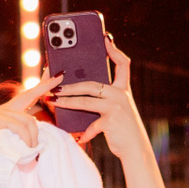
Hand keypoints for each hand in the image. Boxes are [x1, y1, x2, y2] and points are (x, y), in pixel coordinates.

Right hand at [0, 73, 59, 150]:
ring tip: (33, 150)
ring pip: (29, 120)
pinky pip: (21, 127)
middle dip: (46, 85)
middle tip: (60, 76)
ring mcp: (1, 112)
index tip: (58, 75)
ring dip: (34, 138)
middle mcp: (7, 108)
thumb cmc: (6, 154)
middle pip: (30, 94)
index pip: (31, 95)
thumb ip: (32, 132)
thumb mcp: (23, 140)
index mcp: (13, 111)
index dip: (44, 84)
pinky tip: (27, 148)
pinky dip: (27, 139)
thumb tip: (47, 134)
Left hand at [54, 39, 147, 155]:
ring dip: (66, 101)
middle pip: (91, 84)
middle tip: (54, 85)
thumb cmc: (123, 128)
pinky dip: (84, 132)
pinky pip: (91, 125)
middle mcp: (121, 95)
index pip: (123, 64)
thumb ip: (104, 99)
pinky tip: (77, 136)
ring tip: (53, 100)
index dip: (114, 50)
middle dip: (70, 85)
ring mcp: (116, 107)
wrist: (136, 149)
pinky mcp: (111, 121)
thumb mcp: (117, 109)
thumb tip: (78, 90)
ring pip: (85, 101)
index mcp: (123, 89)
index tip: (105, 38)